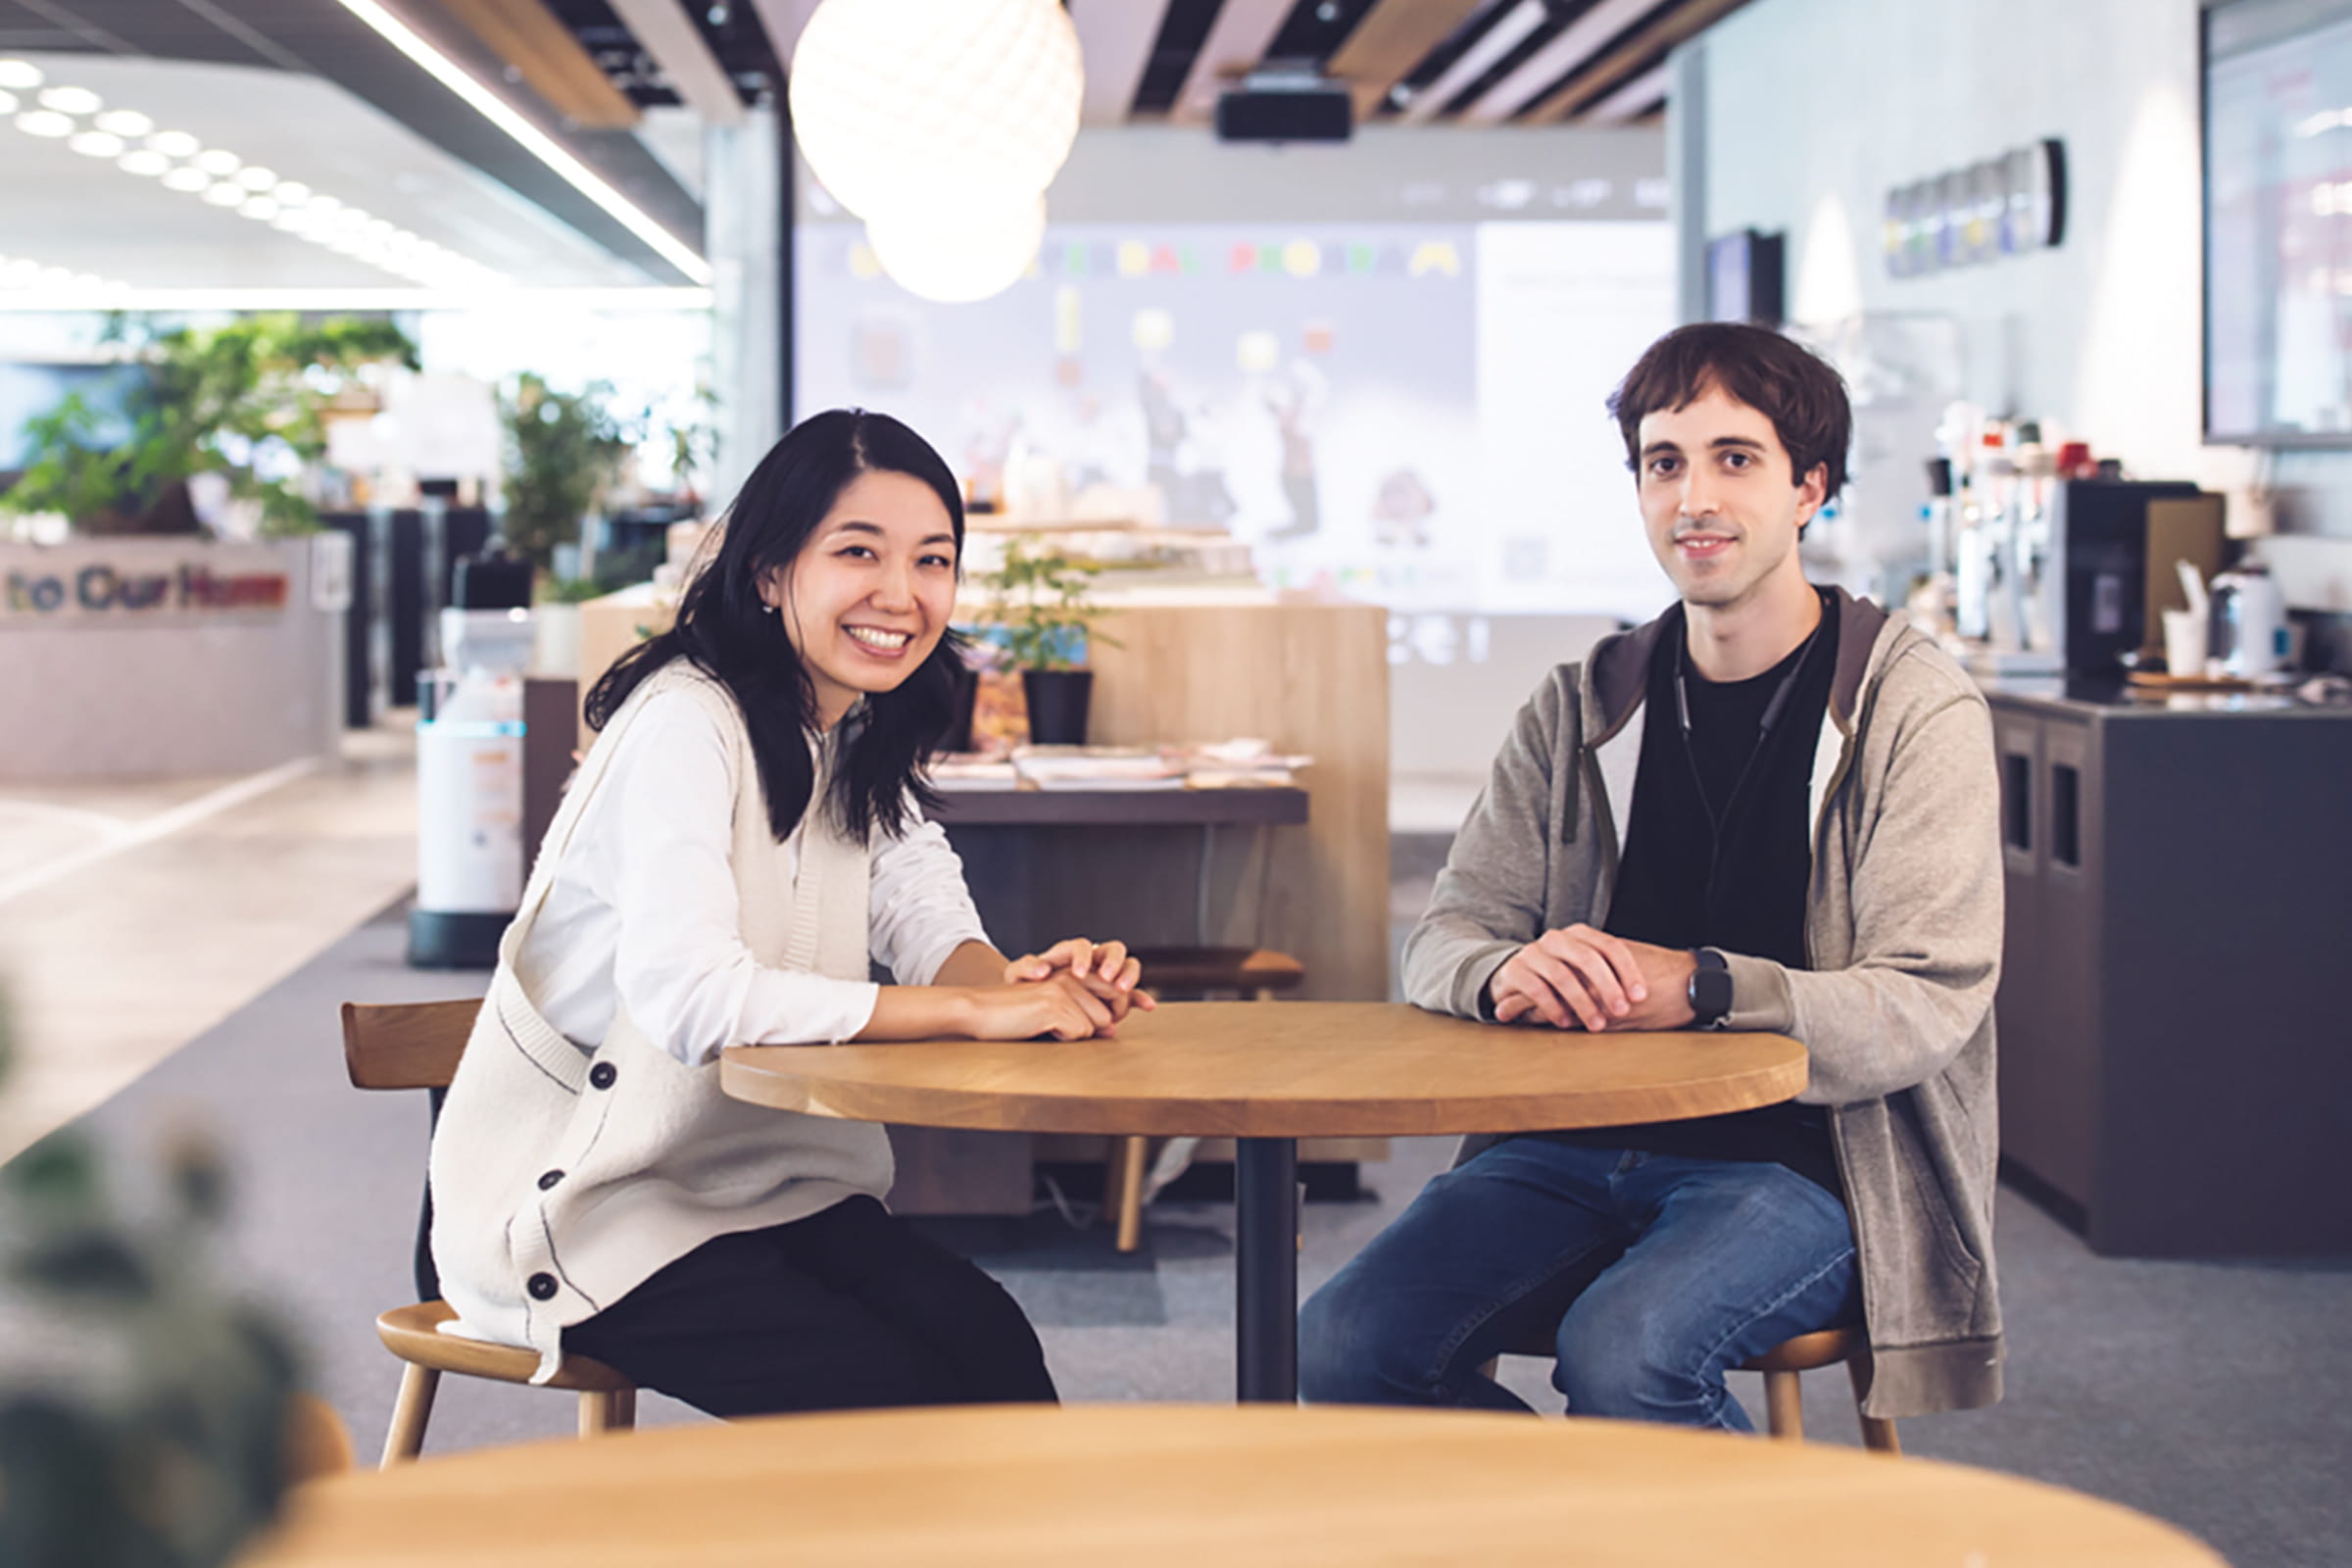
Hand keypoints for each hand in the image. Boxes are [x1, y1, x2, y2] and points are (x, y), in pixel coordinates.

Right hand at [959, 973, 1122, 1040]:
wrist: (978, 1012)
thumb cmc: (1015, 1017)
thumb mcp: (1055, 1013)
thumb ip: (1085, 1017)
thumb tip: (1113, 1030)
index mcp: (1072, 974)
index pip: (1115, 993)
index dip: (1111, 1014)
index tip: (1089, 1023)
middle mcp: (1071, 976)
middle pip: (1109, 1013)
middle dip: (1094, 1028)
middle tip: (1062, 1028)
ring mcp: (1064, 988)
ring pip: (1097, 1026)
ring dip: (1075, 1034)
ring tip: (1046, 1025)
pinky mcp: (1055, 1004)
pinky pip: (1080, 1034)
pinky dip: (1062, 1039)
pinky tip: (1040, 1028)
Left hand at [1004, 937, 1154, 1024]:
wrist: (1031, 1004)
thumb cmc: (1025, 988)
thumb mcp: (1017, 976)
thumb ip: (1025, 968)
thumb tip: (1042, 970)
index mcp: (1070, 952)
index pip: (1082, 945)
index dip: (1083, 957)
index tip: (1078, 974)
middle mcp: (1093, 959)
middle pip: (1113, 949)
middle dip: (1113, 962)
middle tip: (1108, 978)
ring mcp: (1106, 976)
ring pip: (1127, 966)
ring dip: (1129, 976)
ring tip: (1122, 990)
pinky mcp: (1113, 995)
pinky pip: (1132, 993)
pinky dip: (1140, 998)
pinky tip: (1147, 1006)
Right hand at [1490, 926, 1697, 1031]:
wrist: (1514, 977)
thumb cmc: (1562, 979)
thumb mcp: (1587, 974)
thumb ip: (1608, 976)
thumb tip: (1645, 995)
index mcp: (1579, 934)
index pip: (1610, 947)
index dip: (1628, 971)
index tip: (1640, 996)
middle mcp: (1556, 939)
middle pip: (1588, 959)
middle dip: (1608, 987)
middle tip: (1622, 1011)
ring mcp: (1533, 953)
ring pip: (1562, 975)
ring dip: (1582, 1002)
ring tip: (1596, 1024)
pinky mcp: (1514, 971)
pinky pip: (1537, 988)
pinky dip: (1554, 1007)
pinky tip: (1566, 1022)